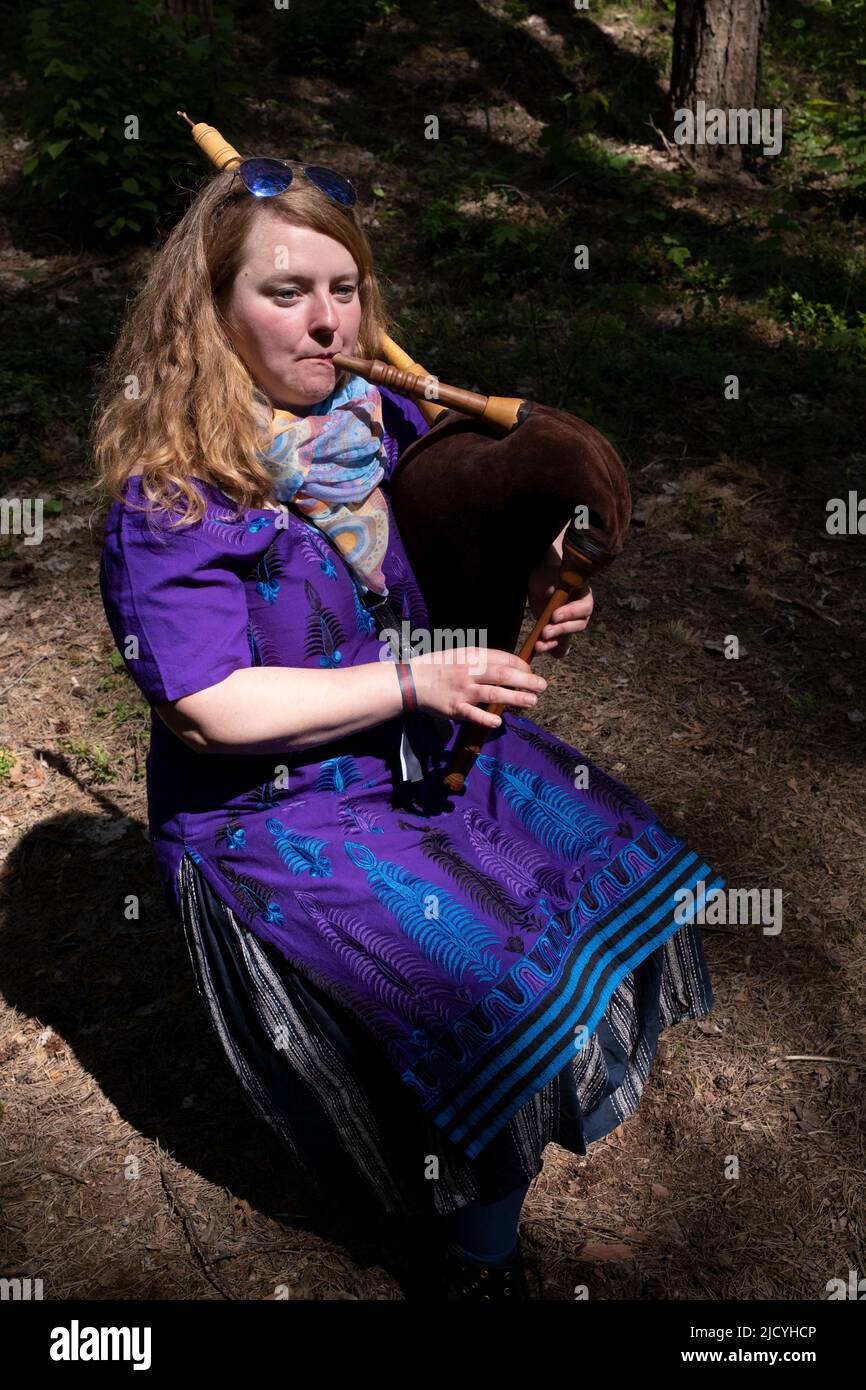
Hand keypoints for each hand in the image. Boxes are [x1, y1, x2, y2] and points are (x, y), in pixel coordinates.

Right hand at [409, 647, 546, 729]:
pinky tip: (499, 721)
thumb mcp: (460, 655)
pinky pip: (472, 713)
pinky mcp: (454, 708)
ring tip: (532, 701)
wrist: (411, 680)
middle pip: (503, 674)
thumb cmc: (438, 667)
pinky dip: (486, 717)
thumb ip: (481, 659)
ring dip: (515, 698)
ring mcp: (462, 690)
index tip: (531, 672)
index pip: (503, 658)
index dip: (521, 665)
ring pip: (493, 693)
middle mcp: (469, 671)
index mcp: (472, 656)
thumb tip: (507, 665)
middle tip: (542, 685)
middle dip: (526, 680)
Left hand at [527, 552, 593, 659]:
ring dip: (553, 643)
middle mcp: (580, 613)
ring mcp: (570, 624)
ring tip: (538, 645)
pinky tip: (541, 651)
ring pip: (567, 637)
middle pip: (577, 626)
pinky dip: (552, 650)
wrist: (540, 581)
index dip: (571, 613)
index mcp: (584, 596)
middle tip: (545, 632)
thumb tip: (552, 591)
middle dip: (561, 630)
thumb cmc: (547, 575)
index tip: (555, 616)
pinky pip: (560, 646)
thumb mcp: (550, 576)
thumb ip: (553, 583)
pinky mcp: (560, 633)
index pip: (584, 608)